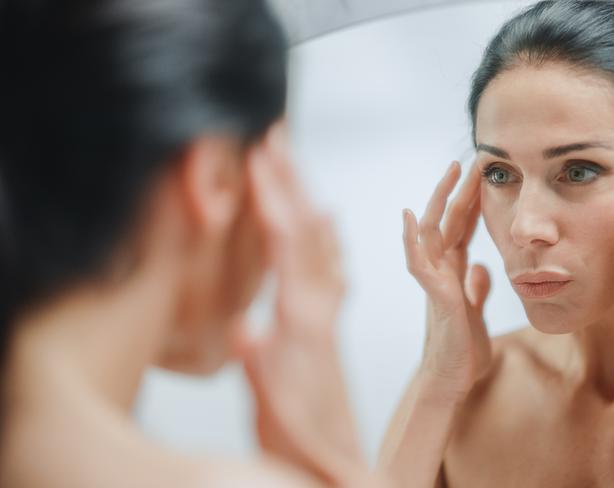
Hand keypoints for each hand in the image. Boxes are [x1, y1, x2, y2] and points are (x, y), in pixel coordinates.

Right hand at [235, 124, 368, 485]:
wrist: (340, 466)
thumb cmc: (301, 443)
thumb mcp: (273, 411)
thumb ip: (260, 368)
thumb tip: (243, 329)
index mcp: (302, 322)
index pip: (287, 246)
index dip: (272, 199)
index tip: (261, 155)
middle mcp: (317, 310)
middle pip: (307, 232)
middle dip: (288, 182)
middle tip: (275, 136)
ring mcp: (324, 315)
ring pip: (319, 244)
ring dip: (303, 197)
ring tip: (290, 163)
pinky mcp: (325, 324)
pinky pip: (327, 266)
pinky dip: (322, 236)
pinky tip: (327, 219)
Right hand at [403, 161, 491, 399]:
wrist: (452, 379)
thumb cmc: (463, 348)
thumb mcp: (475, 311)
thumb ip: (476, 287)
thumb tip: (481, 267)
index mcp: (453, 271)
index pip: (462, 227)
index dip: (472, 200)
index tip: (483, 175)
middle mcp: (440, 269)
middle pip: (448, 221)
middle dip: (460, 190)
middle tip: (473, 160)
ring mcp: (433, 279)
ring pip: (431, 233)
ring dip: (439, 202)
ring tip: (449, 173)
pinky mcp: (432, 294)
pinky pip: (417, 262)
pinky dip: (411, 239)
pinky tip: (410, 216)